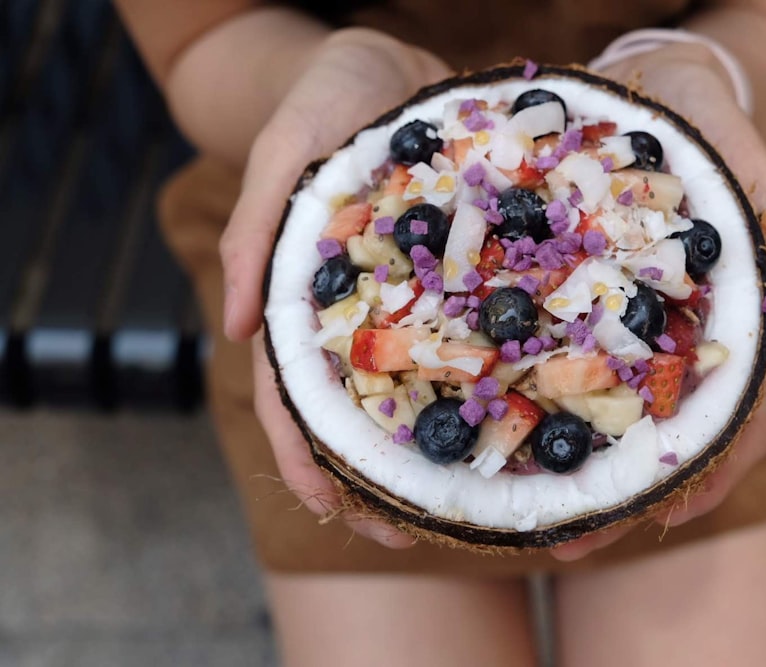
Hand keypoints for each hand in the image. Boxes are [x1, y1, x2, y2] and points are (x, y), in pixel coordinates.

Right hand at [223, 29, 450, 547]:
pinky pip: (481, 333)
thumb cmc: (323, 98)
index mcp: (310, 296)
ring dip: (440, 446)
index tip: (327, 511)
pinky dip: (495, 378)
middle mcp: (367, 309)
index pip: (295, 390)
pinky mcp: (467, 276)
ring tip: (473, 501)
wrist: (388, 61)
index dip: (307, 454)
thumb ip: (259, 226)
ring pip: (425, 383)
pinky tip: (528, 414)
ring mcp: (418, 297)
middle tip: (410, 536)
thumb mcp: (283, 148)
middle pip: (364, 406)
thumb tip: (231, 327)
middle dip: (377, 475)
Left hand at [550, 46, 765, 560]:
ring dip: (572, 475)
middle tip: (567, 540)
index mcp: (725, 328)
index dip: (705, 473)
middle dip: (621, 498)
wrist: (650, 88)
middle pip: (660, 445)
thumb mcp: (750, 170)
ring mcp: (621, 334)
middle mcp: (672, 344)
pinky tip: (493, 438)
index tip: (663, 514)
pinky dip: (533, 411)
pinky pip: (554, 370)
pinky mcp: (570, 311)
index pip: (732, 421)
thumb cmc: (706, 128)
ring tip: (523, 518)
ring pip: (605, 423)